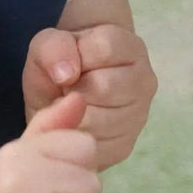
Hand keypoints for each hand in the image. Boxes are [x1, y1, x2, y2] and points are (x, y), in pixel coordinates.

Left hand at [22, 23, 157, 169]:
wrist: (59, 98)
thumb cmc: (58, 66)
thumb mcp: (48, 45)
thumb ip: (54, 48)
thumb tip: (66, 74)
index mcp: (131, 49)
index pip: (105, 48)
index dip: (78, 56)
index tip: (70, 63)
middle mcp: (144, 82)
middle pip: (104, 86)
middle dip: (75, 88)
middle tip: (67, 88)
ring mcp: (138, 117)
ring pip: (98, 119)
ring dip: (72, 113)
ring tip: (70, 105)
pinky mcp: (122, 146)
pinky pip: (92, 145)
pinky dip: (73, 135)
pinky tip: (72, 124)